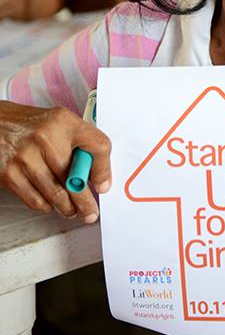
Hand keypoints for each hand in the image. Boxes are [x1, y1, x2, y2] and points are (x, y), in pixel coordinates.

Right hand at [0, 101, 111, 222]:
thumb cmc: (32, 126)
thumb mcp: (60, 123)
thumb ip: (79, 143)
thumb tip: (95, 174)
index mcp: (64, 122)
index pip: (97, 145)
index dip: (104, 169)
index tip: (103, 185)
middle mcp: (46, 138)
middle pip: (75, 178)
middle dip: (86, 202)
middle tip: (90, 212)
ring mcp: (26, 157)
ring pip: (57, 194)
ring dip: (68, 208)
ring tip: (72, 210)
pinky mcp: (10, 174)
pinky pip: (36, 200)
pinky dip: (47, 206)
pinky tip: (51, 204)